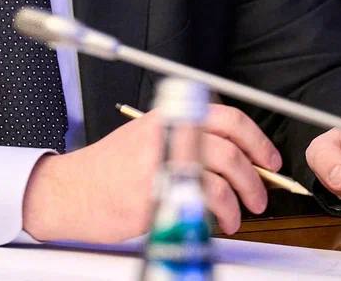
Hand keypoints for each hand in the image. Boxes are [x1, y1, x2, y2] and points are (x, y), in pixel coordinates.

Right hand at [21, 103, 281, 241]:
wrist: (72, 191)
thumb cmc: (109, 170)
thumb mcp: (148, 138)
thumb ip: (187, 138)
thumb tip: (236, 158)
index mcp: (169, 117)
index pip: (227, 118)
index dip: (256, 140)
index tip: (268, 158)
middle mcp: (169, 134)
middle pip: (231, 147)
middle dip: (255, 175)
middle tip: (260, 194)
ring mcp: (164, 161)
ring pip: (223, 174)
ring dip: (240, 199)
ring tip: (238, 215)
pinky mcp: (159, 190)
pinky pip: (205, 199)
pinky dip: (221, 214)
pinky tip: (219, 223)